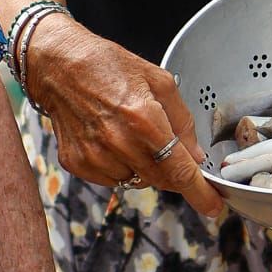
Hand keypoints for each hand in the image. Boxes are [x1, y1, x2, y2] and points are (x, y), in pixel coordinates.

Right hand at [27, 16, 224, 217]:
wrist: (57, 66)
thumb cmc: (107, 66)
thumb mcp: (158, 81)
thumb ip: (182, 121)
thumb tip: (195, 156)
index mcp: (144, 120)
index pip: (179, 171)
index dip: (200, 193)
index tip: (213, 206)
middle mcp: (119, 143)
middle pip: (161, 180)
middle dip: (171, 170)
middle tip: (164, 146)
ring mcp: (95, 157)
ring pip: (136, 181)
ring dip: (143, 166)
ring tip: (128, 133)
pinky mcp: (77, 164)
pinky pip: (111, 179)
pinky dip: (118, 165)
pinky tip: (109, 139)